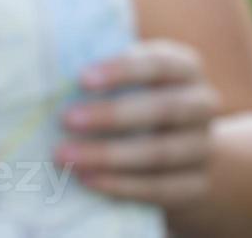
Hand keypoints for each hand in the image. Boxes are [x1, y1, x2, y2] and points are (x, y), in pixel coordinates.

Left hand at [55, 39, 220, 206]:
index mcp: (184, 67)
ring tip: (67, 157)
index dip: (121, 70)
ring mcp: (203, 147)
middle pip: (162, 109)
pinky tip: (88, 180)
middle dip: (112, 116)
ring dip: (110, 156)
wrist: (179, 143)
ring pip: (161, 153)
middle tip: (66, 120)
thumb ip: (100, 71)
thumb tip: (49, 67)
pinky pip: (162, 188)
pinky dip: (123, 186)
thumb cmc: (134, 95)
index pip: (158, 64)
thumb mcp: (125, 75)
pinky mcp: (197, 184)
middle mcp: (202, 104)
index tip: (81, 79)